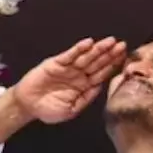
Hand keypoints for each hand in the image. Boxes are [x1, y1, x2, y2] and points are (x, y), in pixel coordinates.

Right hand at [10, 37, 126, 123]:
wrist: (27, 106)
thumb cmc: (49, 110)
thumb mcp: (71, 110)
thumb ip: (86, 98)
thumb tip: (101, 87)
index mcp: (84, 86)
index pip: (102, 74)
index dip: (113, 66)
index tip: (124, 59)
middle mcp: (78, 75)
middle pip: (97, 62)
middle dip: (109, 54)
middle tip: (122, 45)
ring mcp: (68, 68)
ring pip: (86, 57)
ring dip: (97, 49)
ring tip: (109, 42)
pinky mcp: (56, 63)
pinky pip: (69, 55)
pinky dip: (78, 49)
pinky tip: (88, 43)